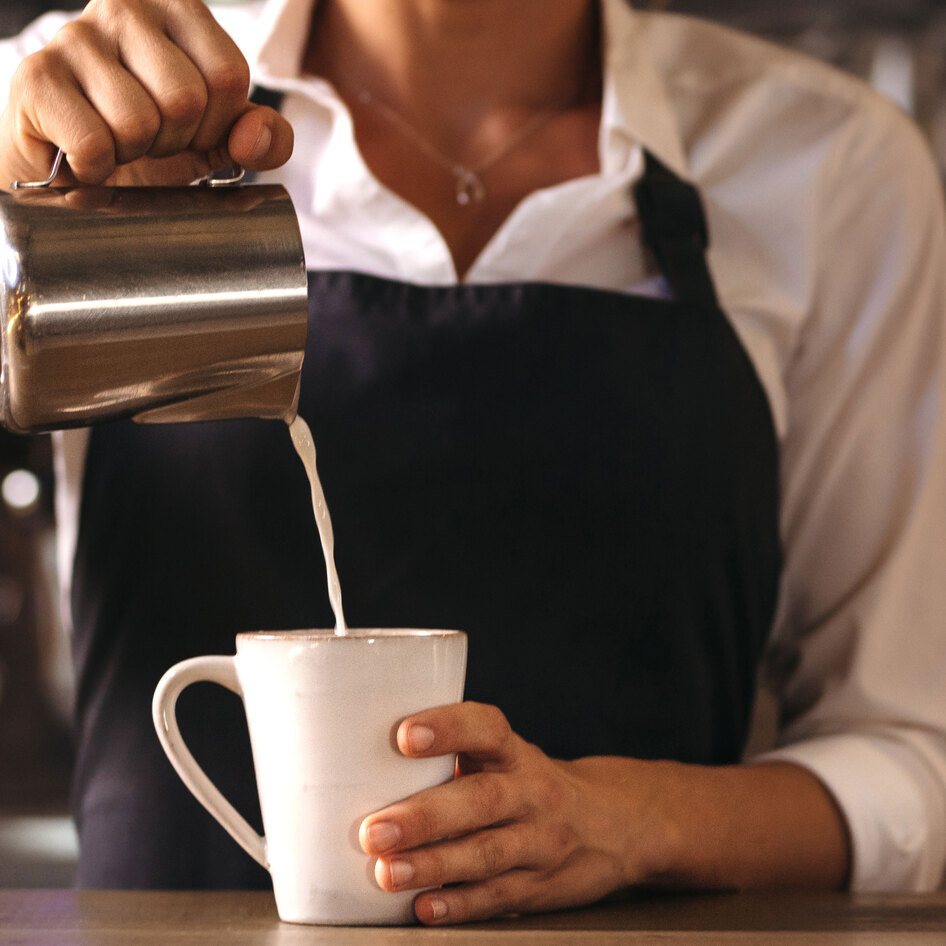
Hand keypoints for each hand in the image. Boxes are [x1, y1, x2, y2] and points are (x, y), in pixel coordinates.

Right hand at [0, 0, 292, 186]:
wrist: (73, 163)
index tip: (192, 129)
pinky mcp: (37, 77)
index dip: (218, 123)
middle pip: (185, 98)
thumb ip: (261, 137)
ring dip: (133, 154)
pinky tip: (85, 153)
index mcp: (178, 9)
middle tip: (150, 139)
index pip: (229, 75)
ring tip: (117, 142)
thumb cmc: (150, 141)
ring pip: (138, 122)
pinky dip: (96, 167)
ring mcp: (75, 36)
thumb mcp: (217, 138)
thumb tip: (259, 137)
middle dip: (175, 141)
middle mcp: (125, 7)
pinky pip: (94, 143)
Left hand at [358, 702, 664, 924]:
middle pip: (481, 800)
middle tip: (374, 829)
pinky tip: (424, 907)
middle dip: (425, 816)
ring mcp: (538, 842)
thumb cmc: (530, 784)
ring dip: (434, 865)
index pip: (486, 729)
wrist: (611, 825)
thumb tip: (361, 764)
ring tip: (388, 872)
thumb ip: (452, 760)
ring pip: (487, 853)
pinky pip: (497, 897)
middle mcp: (531, 793)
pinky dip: (460, 904)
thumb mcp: (505, 758)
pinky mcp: (538, 887)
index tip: (403, 735)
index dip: (447, 728)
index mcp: (514, 753)